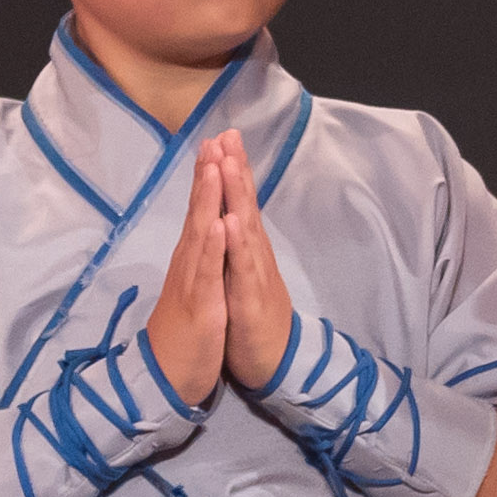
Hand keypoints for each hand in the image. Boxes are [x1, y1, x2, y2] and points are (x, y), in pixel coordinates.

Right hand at [139, 140, 241, 407]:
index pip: (202, 212)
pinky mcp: (200, 306)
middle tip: (214, 137)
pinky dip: (214, 248)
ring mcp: (192, 283)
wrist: (164, 379)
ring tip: (214, 165)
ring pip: (200, 234)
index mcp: (192, 261)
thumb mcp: (195, 293)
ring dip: (207, 200)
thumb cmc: (182, 337)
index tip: (217, 144)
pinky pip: (207, 274)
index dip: (209, 179)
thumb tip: (201, 238)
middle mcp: (189, 264)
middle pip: (198, 212)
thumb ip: (197, 264)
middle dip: (207, 174)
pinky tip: (220, 224)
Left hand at [216, 148, 296, 397]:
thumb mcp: (241, 278)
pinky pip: (241, 267)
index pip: (238, 203)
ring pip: (245, 228)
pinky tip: (230, 220)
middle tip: (228, 134)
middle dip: (236, 169)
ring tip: (229, 163)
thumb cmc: (253, 320)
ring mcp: (254, 274)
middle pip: (245, 205)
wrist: (275, 362)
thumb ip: (237, 249)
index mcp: (246, 249)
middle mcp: (253, 254)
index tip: (221, 137)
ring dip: (237, 195)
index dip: (231, 171)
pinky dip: (236, 243)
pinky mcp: (251, 297)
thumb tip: (230, 219)